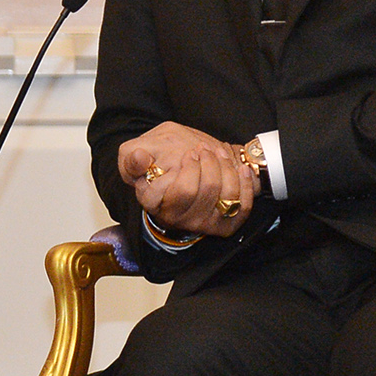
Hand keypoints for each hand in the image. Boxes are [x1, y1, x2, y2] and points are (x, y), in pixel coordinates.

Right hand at [118, 121, 255, 237]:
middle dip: (209, 164)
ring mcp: (200, 223)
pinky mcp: (222, 226)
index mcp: (153, 202)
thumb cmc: (159, 158)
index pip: (178, 192)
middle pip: (203, 192)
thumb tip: (139, 157)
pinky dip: (244, 185)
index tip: (189, 154)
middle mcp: (176, 217)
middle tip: (204, 150)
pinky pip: (241, 207)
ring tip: (218, 154)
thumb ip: (131, 158)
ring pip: (223, 197)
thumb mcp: (134, 153)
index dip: (189, 171)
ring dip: (225, 169)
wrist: (186, 167)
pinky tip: (239, 169)